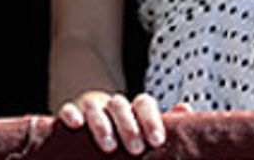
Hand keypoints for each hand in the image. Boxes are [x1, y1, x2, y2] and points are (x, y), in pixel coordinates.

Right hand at [56, 91, 188, 154]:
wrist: (92, 117)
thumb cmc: (125, 131)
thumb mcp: (143, 128)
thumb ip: (161, 122)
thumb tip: (185, 109)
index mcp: (133, 108)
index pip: (143, 103)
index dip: (151, 120)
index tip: (157, 140)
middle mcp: (112, 105)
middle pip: (120, 105)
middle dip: (129, 126)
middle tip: (136, 149)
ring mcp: (90, 108)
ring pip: (95, 108)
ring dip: (102, 125)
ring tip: (110, 147)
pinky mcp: (71, 114)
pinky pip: (68, 109)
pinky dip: (71, 114)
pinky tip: (76, 124)